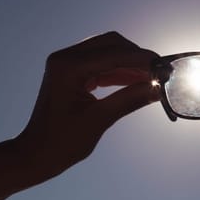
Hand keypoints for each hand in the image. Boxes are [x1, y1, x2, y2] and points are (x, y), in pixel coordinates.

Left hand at [16, 31, 159, 181]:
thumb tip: (156, 89)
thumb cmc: (61, 142)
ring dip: (129, 63)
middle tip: (158, 72)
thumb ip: (129, 100)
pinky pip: (100, 65)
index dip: (141, 59)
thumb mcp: (99, 120)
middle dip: (136, 57)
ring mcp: (66, 64)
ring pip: (107, 52)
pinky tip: (136, 81)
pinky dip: (118, 72)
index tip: (163, 67)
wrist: (36, 154)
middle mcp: (65, 59)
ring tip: (151, 78)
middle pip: (110, 44)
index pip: (113, 54)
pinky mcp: (70, 73)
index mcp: (68, 68)